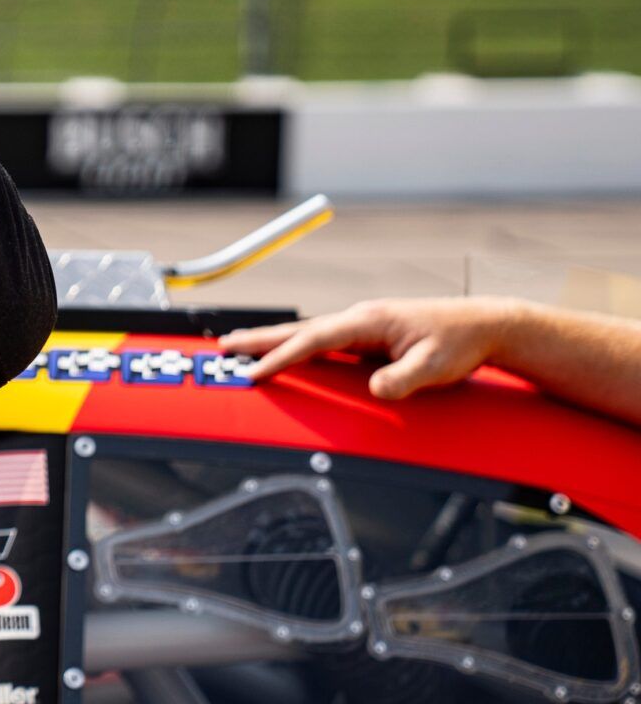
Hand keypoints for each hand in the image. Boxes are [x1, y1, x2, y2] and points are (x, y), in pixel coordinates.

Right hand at [220, 297, 525, 399]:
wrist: (485, 325)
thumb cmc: (460, 343)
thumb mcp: (436, 367)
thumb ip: (403, 379)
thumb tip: (374, 390)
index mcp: (368, 321)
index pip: (314, 340)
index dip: (282, 357)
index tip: (256, 372)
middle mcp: (358, 318)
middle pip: (299, 331)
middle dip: (259, 339)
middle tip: (224, 347)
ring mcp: (362, 326)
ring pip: (307, 335)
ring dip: (273, 342)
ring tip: (241, 350)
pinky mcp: (368, 336)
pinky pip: (323, 342)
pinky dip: (296, 347)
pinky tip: (285, 356)